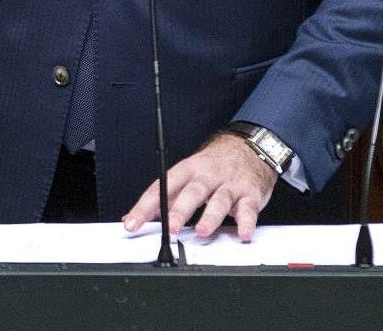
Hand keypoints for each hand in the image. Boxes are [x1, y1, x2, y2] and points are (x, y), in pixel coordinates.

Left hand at [123, 133, 277, 240]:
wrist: (249, 148)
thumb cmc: (213, 167)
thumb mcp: (187, 176)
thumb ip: (163, 198)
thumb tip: (133, 217)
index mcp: (187, 170)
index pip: (162, 187)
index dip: (145, 206)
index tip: (132, 223)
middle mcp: (207, 176)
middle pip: (192, 192)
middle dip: (180, 210)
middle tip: (170, 228)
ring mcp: (229, 184)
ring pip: (220, 200)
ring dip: (211, 216)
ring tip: (202, 231)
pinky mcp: (250, 194)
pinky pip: (248, 209)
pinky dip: (247, 222)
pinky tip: (243, 233)